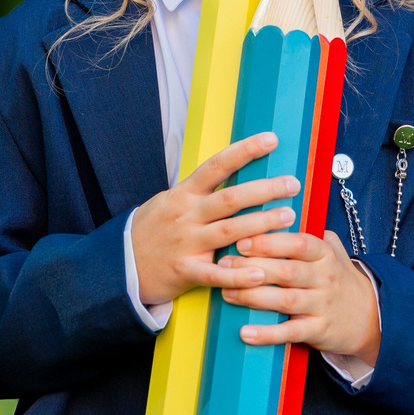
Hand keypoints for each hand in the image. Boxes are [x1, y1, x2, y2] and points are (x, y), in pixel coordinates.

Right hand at [130, 133, 299, 309]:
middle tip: (293, 184)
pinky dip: (238, 275)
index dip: (245, 151)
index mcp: (184, 193)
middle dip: (265, 189)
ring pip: (229, 232)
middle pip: (231, 198)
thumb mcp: (171, 200)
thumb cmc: (154, 229)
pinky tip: (260, 273)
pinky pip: (215, 274)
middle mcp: (186, 215)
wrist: (119, 263)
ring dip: (262, 224)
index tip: (272, 139)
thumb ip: (202, 190)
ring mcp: (185, 243)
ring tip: (290, 217)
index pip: (217, 165)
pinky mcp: (184, 271)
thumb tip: (238, 169)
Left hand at [221, 225, 380, 365]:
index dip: (270, 242)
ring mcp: (322, 305)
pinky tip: (245, 333)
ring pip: (285, 301)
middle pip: (286, 271)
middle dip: (252, 268)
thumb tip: (278, 213)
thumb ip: (309, 234)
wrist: (370, 316)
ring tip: (227, 293)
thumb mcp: (334, 251)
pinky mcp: (319, 330)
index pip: (299, 244)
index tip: (242, 241)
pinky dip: (267, 334)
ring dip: (252, 297)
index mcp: (325, 255)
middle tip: (224, 265)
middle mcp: (325, 279)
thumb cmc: (340, 280)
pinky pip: (291, 332)